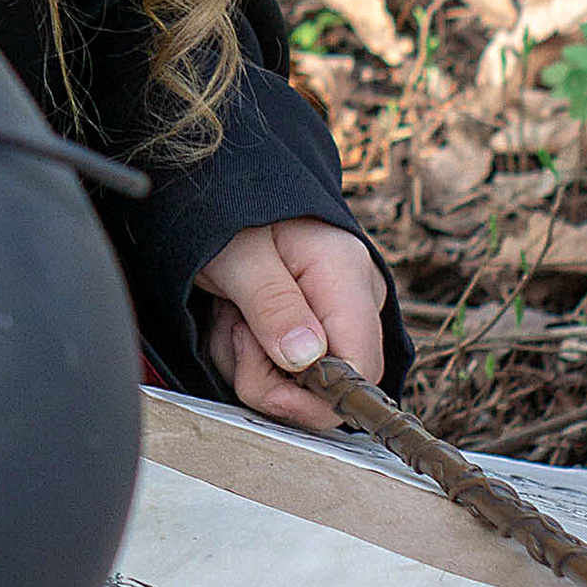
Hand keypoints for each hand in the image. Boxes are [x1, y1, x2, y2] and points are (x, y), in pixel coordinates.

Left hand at [193, 217, 387, 431]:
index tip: (264, 388)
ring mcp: (338, 317)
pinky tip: (236, 322)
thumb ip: (273, 305)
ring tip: (230, 315)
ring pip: (298, 385)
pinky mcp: (316, 329)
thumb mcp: (240, 255)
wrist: (226, 188)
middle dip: (267, 376)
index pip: (360, 370)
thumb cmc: (232, 211)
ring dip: (248, 364)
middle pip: (327, 386)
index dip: (314, 398)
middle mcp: (355, 300)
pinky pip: (284, 373)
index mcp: (346, 275)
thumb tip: (306, 360)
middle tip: (233, 329)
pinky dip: (250, 359)